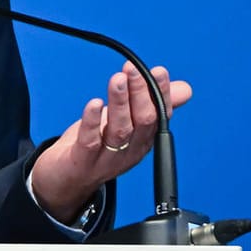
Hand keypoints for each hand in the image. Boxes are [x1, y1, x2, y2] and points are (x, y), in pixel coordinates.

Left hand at [30, 63, 192, 219]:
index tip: (158, 71)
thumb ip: (151, 104)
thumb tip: (184, 89)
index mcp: (143, 139)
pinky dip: (93, 121)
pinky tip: (94, 104)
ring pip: (120, 129)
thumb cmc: (96, 146)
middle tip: (133, 70)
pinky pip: (90, 141)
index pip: (159, 115)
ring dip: (120, 102)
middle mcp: (130, 149)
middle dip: (140, 93)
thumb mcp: (125, 122)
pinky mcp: (83, 161)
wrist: (65, 181)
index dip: (160, 93)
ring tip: (118, 80)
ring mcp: (107, 157)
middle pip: (142, 121)